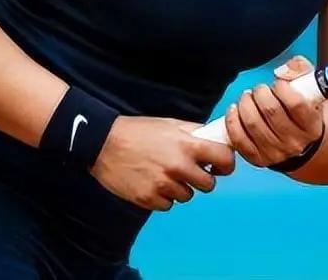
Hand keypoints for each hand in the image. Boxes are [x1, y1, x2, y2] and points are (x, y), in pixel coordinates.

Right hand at [89, 115, 235, 211]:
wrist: (102, 143)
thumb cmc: (137, 131)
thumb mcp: (170, 124)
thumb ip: (194, 133)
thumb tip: (215, 138)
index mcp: (187, 145)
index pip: (224, 159)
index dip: (225, 163)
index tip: (219, 165)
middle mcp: (178, 167)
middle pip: (208, 185)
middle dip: (201, 178)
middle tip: (188, 171)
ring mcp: (163, 185)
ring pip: (187, 196)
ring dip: (180, 188)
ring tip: (163, 173)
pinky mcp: (148, 199)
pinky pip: (167, 204)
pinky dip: (162, 196)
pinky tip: (151, 181)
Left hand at [224, 55, 323, 167]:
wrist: (300, 145)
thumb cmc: (302, 112)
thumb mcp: (311, 89)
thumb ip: (300, 70)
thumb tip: (281, 71)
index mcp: (312, 127)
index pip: (295, 104)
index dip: (282, 88)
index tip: (278, 84)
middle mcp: (295, 143)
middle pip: (270, 111)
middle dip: (260, 93)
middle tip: (260, 89)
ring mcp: (276, 154)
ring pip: (252, 123)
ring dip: (245, 104)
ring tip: (248, 97)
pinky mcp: (258, 159)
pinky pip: (239, 140)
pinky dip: (232, 121)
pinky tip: (235, 109)